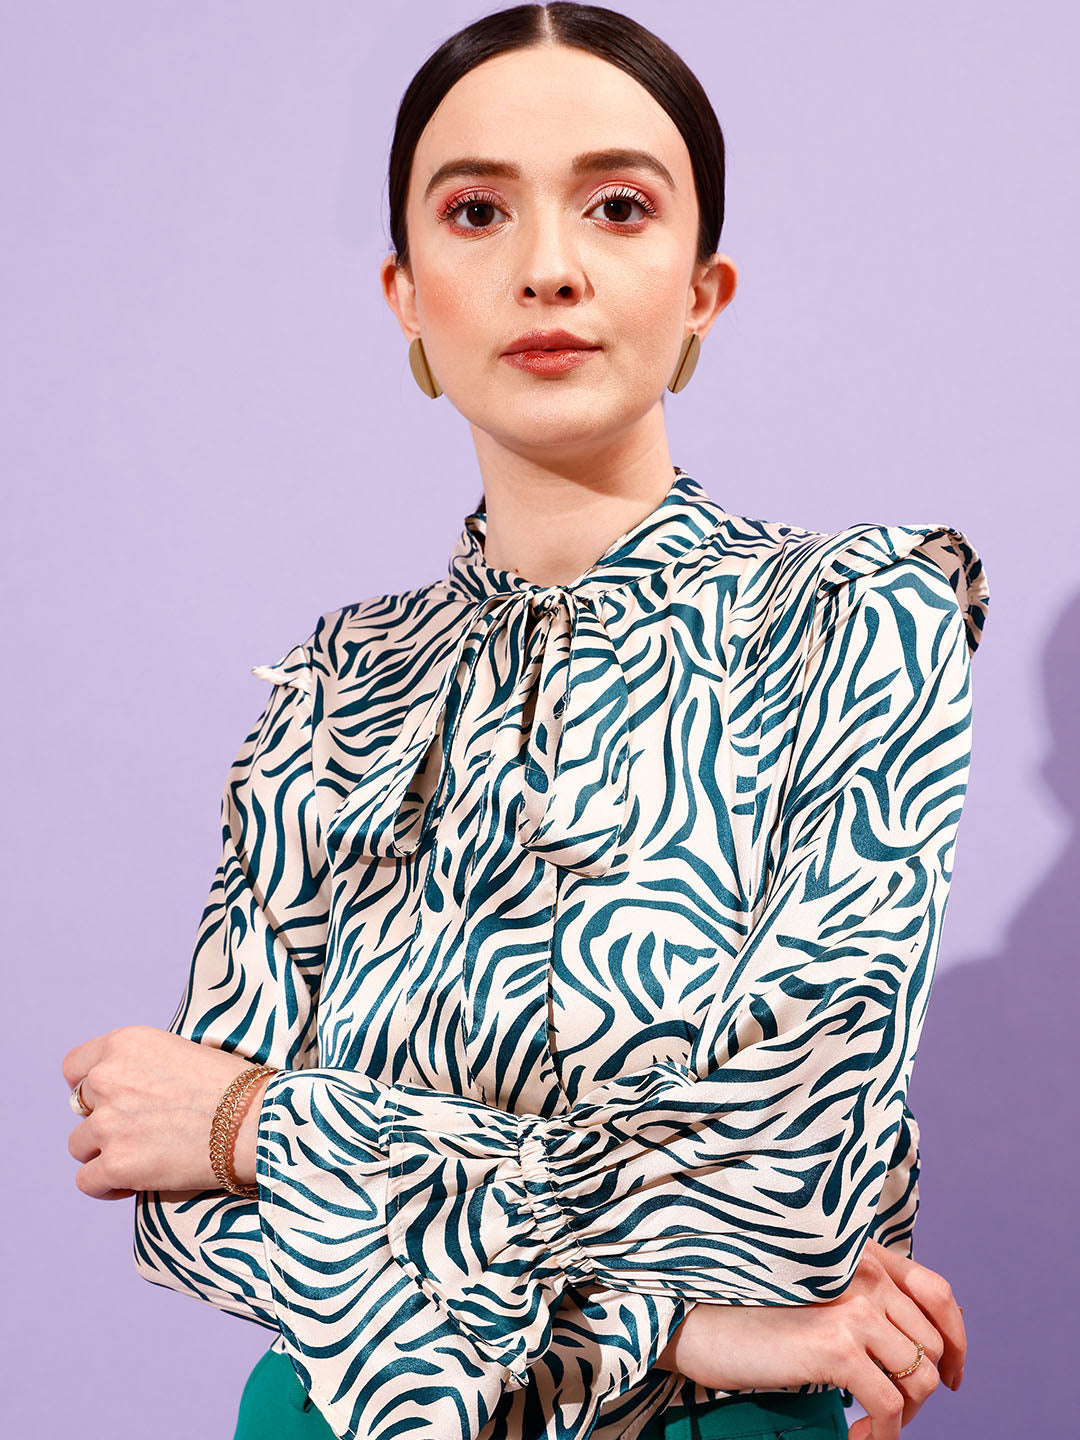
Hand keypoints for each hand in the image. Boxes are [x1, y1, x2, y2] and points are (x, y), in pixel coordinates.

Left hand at [62, 1025, 271, 1198]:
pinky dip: (106, 1186)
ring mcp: (109, 1123)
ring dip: (104, 1152)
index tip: (109, 1100)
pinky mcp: (116, 1164)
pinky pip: (87, 1181)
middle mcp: (108, 1078)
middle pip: (79, 1107)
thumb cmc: (234, 1086)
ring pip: (79, 1145)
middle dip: (105, 1118)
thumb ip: (142, 1066)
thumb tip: (125, 1090)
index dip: (89, 1086)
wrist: (258, 1120)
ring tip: (141, 1158)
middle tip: (141, 1130)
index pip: (75, 1067)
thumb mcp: (181, 1052)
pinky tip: (133, 1183)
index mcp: (125, 1043)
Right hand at [658, 1240, 965, 1439]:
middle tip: (889, 1413)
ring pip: (920, 1379)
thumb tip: (914, 1349)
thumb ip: (861, 1298)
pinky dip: (883, 1435)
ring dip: (903, 1416)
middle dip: (920, 1390)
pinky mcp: (837, 1346)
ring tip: (871, 1427)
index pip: (939, 1293)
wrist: (700, 1322)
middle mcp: (864, 1272)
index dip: (957, 1341)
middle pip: (933, 1345)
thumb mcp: (816, 1294)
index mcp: (862, 1254)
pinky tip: (857, 1437)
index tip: (954, 1378)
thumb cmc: (751, 1314)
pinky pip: (889, 1406)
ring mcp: (854, 1308)